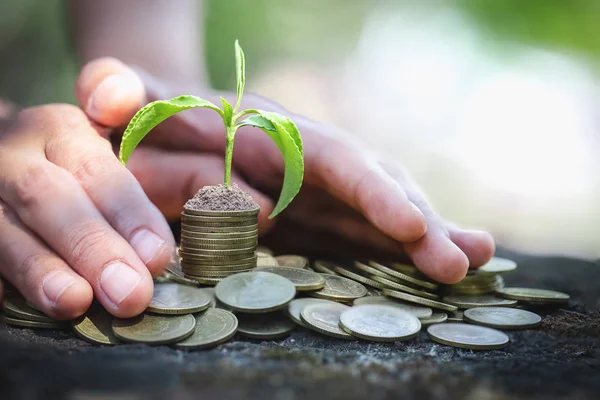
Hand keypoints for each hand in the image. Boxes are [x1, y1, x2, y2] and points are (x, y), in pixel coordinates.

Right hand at [0, 103, 175, 318]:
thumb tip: (257, 205)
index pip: (99, 170)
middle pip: (48, 197)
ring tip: (73, 302)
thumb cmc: (84, 157)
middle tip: (130, 294)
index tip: (159, 256)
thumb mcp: (125, 139)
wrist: (13, 150)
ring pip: (1, 227)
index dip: (128, 212)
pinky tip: (12, 304)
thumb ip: (186, 166)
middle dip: (91, 247)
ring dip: (38, 268)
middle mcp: (18, 154)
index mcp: (65, 131)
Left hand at [77, 58, 494, 283]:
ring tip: (475, 261)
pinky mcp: (308, 214)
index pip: (329, 159)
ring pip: (376, 209)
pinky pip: (357, 232)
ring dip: (425, 237)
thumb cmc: (143, 108)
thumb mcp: (123, 92)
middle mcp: (302, 157)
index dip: (371, 190)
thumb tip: (108, 96)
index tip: (412, 225)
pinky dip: (395, 250)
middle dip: (418, 222)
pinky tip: (436, 265)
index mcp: (268, 130)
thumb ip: (115, 87)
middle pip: (371, 184)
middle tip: (467, 261)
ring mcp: (309, 188)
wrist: (159, 115)